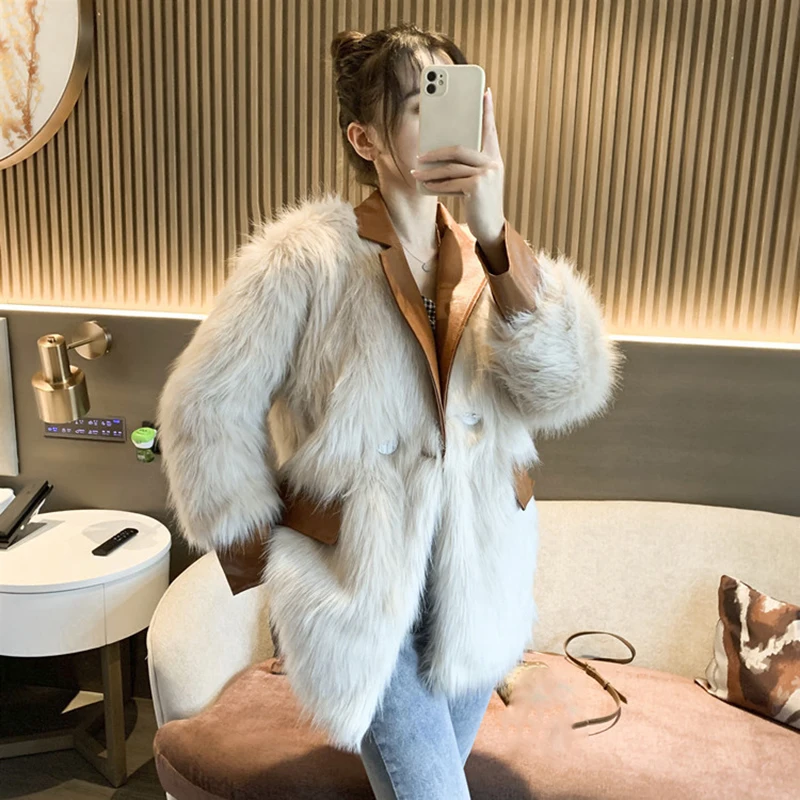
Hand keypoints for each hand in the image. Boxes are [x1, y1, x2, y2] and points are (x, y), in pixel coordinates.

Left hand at [411, 87, 505, 243]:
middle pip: (460, 148)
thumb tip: (441, 154)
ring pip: (451, 167)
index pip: (490, 129)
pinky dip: (436, 185)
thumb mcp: (478, 180)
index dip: (488, 110)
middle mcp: (493, 162)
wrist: (491, 227)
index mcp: (494, 157)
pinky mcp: (477, 186)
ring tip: (416, 172)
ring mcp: (486, 174)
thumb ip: (469, 164)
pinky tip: (425, 185)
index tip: (484, 91)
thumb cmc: (481, 202)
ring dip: (430, 171)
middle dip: (436, 151)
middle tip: (420, 154)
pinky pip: (451, 182)